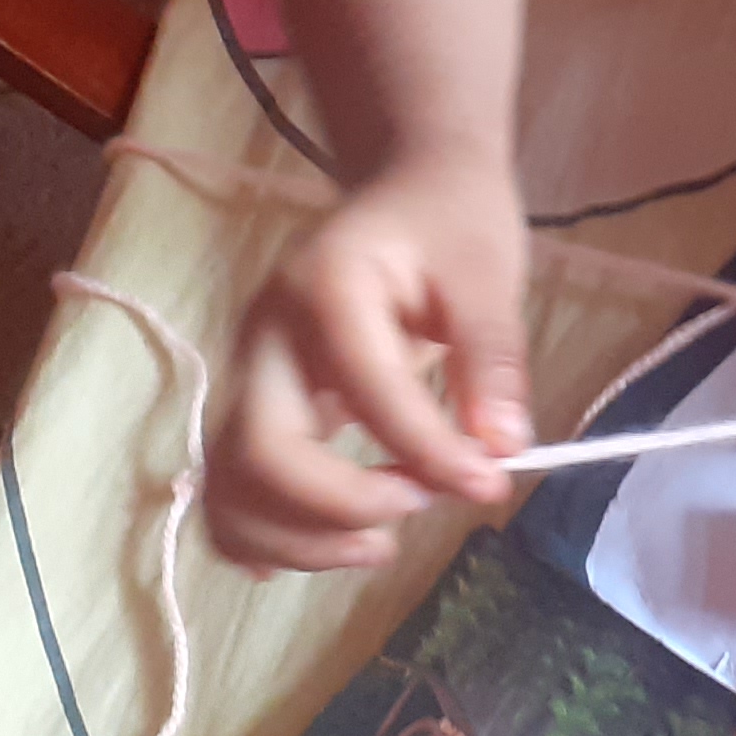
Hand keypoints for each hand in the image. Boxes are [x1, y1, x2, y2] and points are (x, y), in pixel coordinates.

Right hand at [211, 154, 532, 569]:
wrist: (407, 189)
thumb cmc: (450, 222)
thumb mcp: (487, 271)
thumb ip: (492, 356)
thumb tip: (503, 446)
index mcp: (323, 288)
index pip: (363, 391)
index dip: (426, 452)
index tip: (490, 482)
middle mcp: (264, 336)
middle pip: (260, 453)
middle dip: (340, 508)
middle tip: (422, 507)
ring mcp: (249, 374)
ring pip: (231, 487)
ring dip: (299, 539)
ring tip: (381, 543)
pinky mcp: (255, 407)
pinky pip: (234, 491)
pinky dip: (267, 536)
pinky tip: (329, 546)